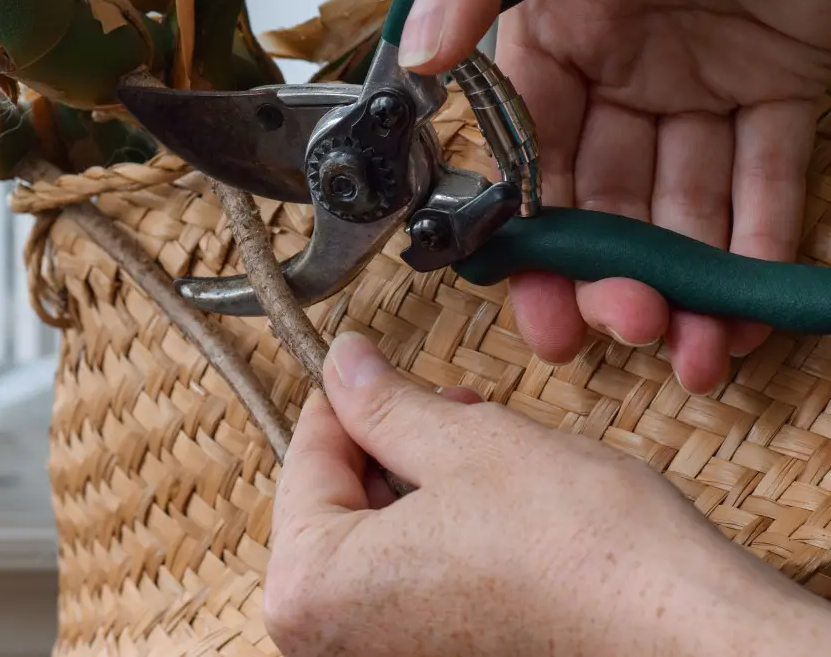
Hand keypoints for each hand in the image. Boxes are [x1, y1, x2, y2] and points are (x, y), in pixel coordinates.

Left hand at [263, 332, 830, 656]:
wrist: (690, 638)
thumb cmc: (580, 551)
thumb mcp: (462, 443)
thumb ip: (382, 403)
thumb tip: (342, 365)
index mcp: (310, 589)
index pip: (304, 463)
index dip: (344, 401)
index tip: (368, 367)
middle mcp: (333, 645)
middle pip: (337, 509)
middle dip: (390, 447)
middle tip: (447, 403)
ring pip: (381, 546)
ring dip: (423, 489)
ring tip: (486, 451)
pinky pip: (418, 590)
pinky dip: (447, 542)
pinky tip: (501, 510)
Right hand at [404, 0, 830, 391]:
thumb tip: (421, 54)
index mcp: (542, 6)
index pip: (516, 133)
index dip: (517, 215)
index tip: (520, 285)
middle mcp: (615, 50)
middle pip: (593, 187)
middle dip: (596, 268)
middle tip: (610, 327)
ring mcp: (700, 69)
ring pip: (676, 200)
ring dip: (676, 277)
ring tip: (684, 344)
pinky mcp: (785, 76)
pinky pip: (766, 177)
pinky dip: (758, 248)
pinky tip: (748, 309)